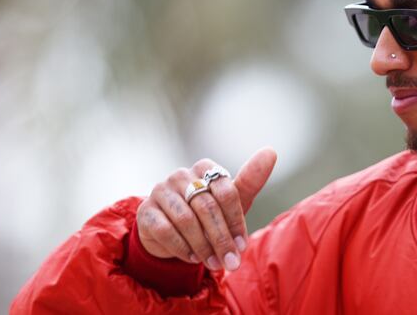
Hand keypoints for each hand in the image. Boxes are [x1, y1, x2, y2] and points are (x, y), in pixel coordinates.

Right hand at [136, 147, 276, 270]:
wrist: (171, 231)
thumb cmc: (208, 213)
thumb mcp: (231, 202)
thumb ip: (250, 180)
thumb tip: (271, 152)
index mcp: (205, 168)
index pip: (226, 192)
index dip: (236, 221)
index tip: (242, 245)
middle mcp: (181, 175)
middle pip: (207, 207)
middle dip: (221, 239)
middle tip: (231, 262)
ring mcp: (160, 190)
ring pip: (186, 220)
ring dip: (203, 246)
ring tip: (214, 264)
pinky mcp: (145, 210)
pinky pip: (165, 230)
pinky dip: (181, 247)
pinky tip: (192, 258)